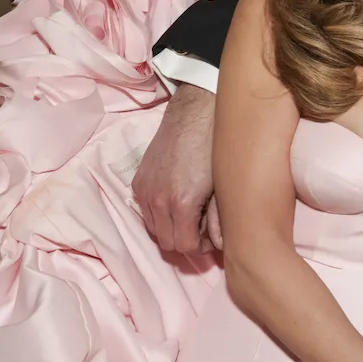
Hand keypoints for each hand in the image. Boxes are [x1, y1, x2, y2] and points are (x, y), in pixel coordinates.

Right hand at [132, 84, 217, 253]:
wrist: (197, 113)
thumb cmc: (217, 147)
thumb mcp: (224, 186)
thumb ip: (219, 220)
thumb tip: (220, 245)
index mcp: (181, 203)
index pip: (184, 246)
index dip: (200, 248)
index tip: (211, 238)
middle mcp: (157, 199)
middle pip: (166, 242)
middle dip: (185, 240)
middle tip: (203, 229)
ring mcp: (144, 189)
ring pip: (153, 228)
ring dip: (171, 228)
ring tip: (192, 215)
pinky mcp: (138, 180)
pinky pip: (145, 210)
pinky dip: (159, 214)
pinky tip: (178, 202)